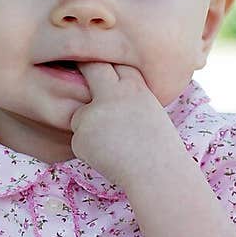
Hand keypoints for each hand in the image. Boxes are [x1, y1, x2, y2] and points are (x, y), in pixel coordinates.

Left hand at [69, 62, 165, 180]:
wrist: (158, 174)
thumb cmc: (159, 147)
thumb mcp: (148, 109)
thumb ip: (125, 97)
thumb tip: (97, 91)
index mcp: (134, 86)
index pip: (114, 62)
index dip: (107, 63)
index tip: (101, 61)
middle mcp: (112, 95)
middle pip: (90, 69)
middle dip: (83, 67)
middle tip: (76, 67)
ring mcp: (94, 114)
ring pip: (80, 115)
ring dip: (89, 127)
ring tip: (115, 144)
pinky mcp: (80, 135)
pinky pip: (79, 140)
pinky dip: (89, 150)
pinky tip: (109, 157)